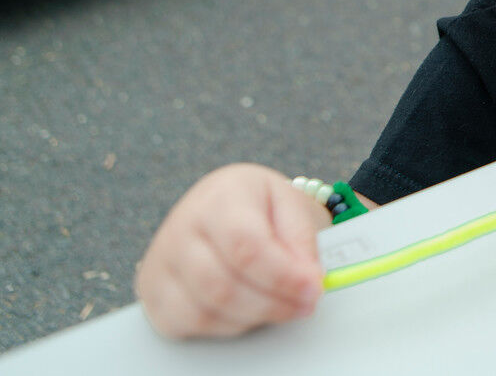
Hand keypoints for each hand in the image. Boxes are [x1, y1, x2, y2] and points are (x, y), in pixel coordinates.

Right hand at [134, 163, 330, 338]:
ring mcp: (161, 260)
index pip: (246, 246)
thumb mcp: (290, 204)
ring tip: (282, 304)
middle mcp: (182, 227)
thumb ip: (302, 240)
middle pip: (223, 285)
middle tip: (305, 304)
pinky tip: (250, 310)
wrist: (224, 203)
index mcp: (220, 197)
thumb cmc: (258, 205)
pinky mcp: (153, 291)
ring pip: (205, 312)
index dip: (282, 276)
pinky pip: (187, 325)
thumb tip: (308, 280)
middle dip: (273, 304)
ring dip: (254, 317)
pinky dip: (226, 326)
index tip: (313, 288)